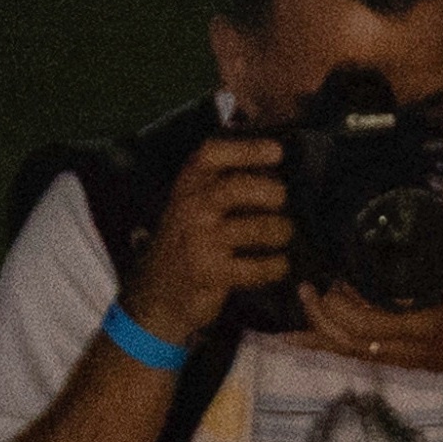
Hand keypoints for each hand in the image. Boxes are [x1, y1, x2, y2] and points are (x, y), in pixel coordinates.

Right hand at [124, 135, 290, 348]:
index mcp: (188, 185)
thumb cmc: (187, 242)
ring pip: (254, 229)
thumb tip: (275, 165)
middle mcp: (191, 207)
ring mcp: (200, 241)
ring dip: (280, 230)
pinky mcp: (211, 273)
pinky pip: (257, 268)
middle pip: (235, 188)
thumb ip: (224, 183)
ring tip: (285, 233)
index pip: (212, 154)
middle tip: (283, 201)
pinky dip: (276, 266)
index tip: (278, 151)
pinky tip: (280, 265)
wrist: (157, 292)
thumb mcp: (195, 205)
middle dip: (269, 192)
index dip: (247, 149)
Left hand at [293, 181, 442, 377]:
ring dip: (325, 330)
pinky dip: (335, 344)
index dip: (341, 305)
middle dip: (324, 316)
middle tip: (312, 286)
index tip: (333, 278)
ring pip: (353, 353)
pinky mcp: (407, 362)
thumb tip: (440, 170)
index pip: (368, 325)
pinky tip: (309, 333)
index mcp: (427, 321)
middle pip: (351, 342)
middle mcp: (412, 347)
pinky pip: (361, 357)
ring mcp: (408, 358)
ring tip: (311, 299)